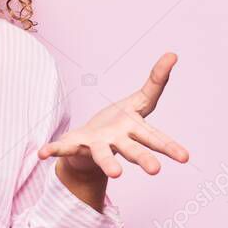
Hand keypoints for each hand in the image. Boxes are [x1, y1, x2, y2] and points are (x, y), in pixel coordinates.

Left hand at [37, 53, 188, 179]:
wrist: (91, 146)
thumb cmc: (121, 124)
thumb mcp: (140, 100)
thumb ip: (157, 80)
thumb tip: (173, 53)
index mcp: (135, 131)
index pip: (156, 138)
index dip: (170, 147)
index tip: (185, 158)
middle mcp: (118, 142)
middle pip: (133, 150)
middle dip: (144, 159)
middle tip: (156, 171)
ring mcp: (97, 145)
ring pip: (103, 154)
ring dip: (108, 163)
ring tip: (116, 174)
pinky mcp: (76, 144)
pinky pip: (64, 147)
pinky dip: (53, 150)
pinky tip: (42, 153)